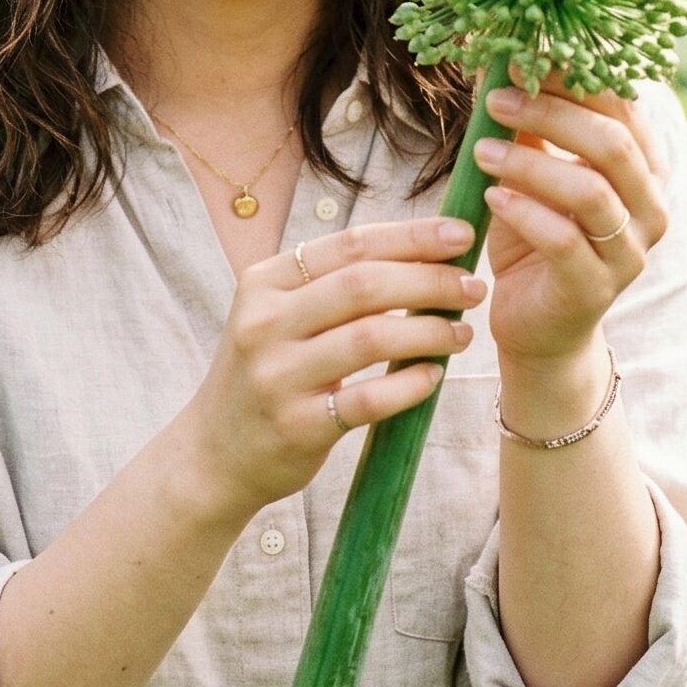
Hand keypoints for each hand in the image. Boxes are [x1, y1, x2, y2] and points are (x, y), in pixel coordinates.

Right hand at [179, 217, 484, 521]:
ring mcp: (277, 375)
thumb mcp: (279, 316)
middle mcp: (265, 322)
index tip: (461, 234)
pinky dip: (409, 384)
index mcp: (264, 282)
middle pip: (364, 285)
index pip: (350, 245)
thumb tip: (421, 253)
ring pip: (370, 338)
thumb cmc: (267, 372)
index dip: (411, 236)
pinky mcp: (296, 425)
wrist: (213, 452)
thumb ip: (333, 286)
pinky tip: (434, 376)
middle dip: (430, 280)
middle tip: (472, 288)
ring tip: (462, 334)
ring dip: (429, 331)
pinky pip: (367, 400)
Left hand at [472, 65, 671, 368]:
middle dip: (550, 113)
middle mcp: (651, 208)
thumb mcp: (531, 171)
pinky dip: (524, 212)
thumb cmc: (536, 236)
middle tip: (496, 99)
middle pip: (612, 144)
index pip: (623, 108)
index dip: (573, 77)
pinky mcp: (595, 289)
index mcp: (645, 169)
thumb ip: (528, 123)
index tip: (521, 57)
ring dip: (530, 163)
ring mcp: (629, 252)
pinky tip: (490, 197)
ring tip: (481, 150)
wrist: (537, 324)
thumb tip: (499, 59)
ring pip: (591, 192)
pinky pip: (564, 241)